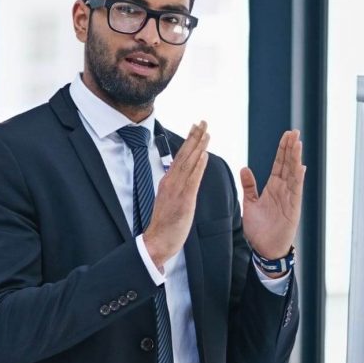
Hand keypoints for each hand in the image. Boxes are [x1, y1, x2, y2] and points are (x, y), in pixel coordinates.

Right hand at [144, 121, 209, 269]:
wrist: (157, 240)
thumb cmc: (165, 224)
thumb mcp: (170, 200)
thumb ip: (177, 187)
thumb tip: (185, 176)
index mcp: (168, 182)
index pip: (180, 157)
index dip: (189, 142)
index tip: (196, 128)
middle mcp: (171, 182)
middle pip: (184, 155)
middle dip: (194, 137)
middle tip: (202, 121)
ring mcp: (177, 190)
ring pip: (189, 163)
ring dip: (198, 146)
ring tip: (206, 132)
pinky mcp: (184, 199)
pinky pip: (192, 179)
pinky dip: (198, 166)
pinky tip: (203, 155)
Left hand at [241, 130, 305, 260]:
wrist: (264, 249)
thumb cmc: (259, 229)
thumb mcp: (250, 204)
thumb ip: (249, 186)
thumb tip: (244, 168)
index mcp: (273, 188)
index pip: (279, 164)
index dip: (282, 150)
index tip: (286, 135)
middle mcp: (283, 190)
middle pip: (288, 165)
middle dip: (291, 149)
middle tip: (294, 132)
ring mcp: (289, 199)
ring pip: (293, 175)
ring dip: (295, 159)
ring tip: (297, 144)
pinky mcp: (292, 209)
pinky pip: (296, 192)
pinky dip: (298, 179)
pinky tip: (300, 167)